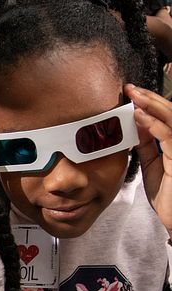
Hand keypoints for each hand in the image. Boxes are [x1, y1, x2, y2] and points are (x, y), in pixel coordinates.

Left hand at [127, 84, 171, 234]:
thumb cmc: (166, 193)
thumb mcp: (152, 165)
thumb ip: (147, 145)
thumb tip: (136, 125)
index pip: (165, 116)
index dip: (150, 103)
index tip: (131, 94)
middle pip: (170, 112)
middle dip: (149, 98)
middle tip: (130, 89)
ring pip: (171, 119)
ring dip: (152, 106)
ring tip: (134, 97)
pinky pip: (168, 137)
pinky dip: (153, 125)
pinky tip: (140, 117)